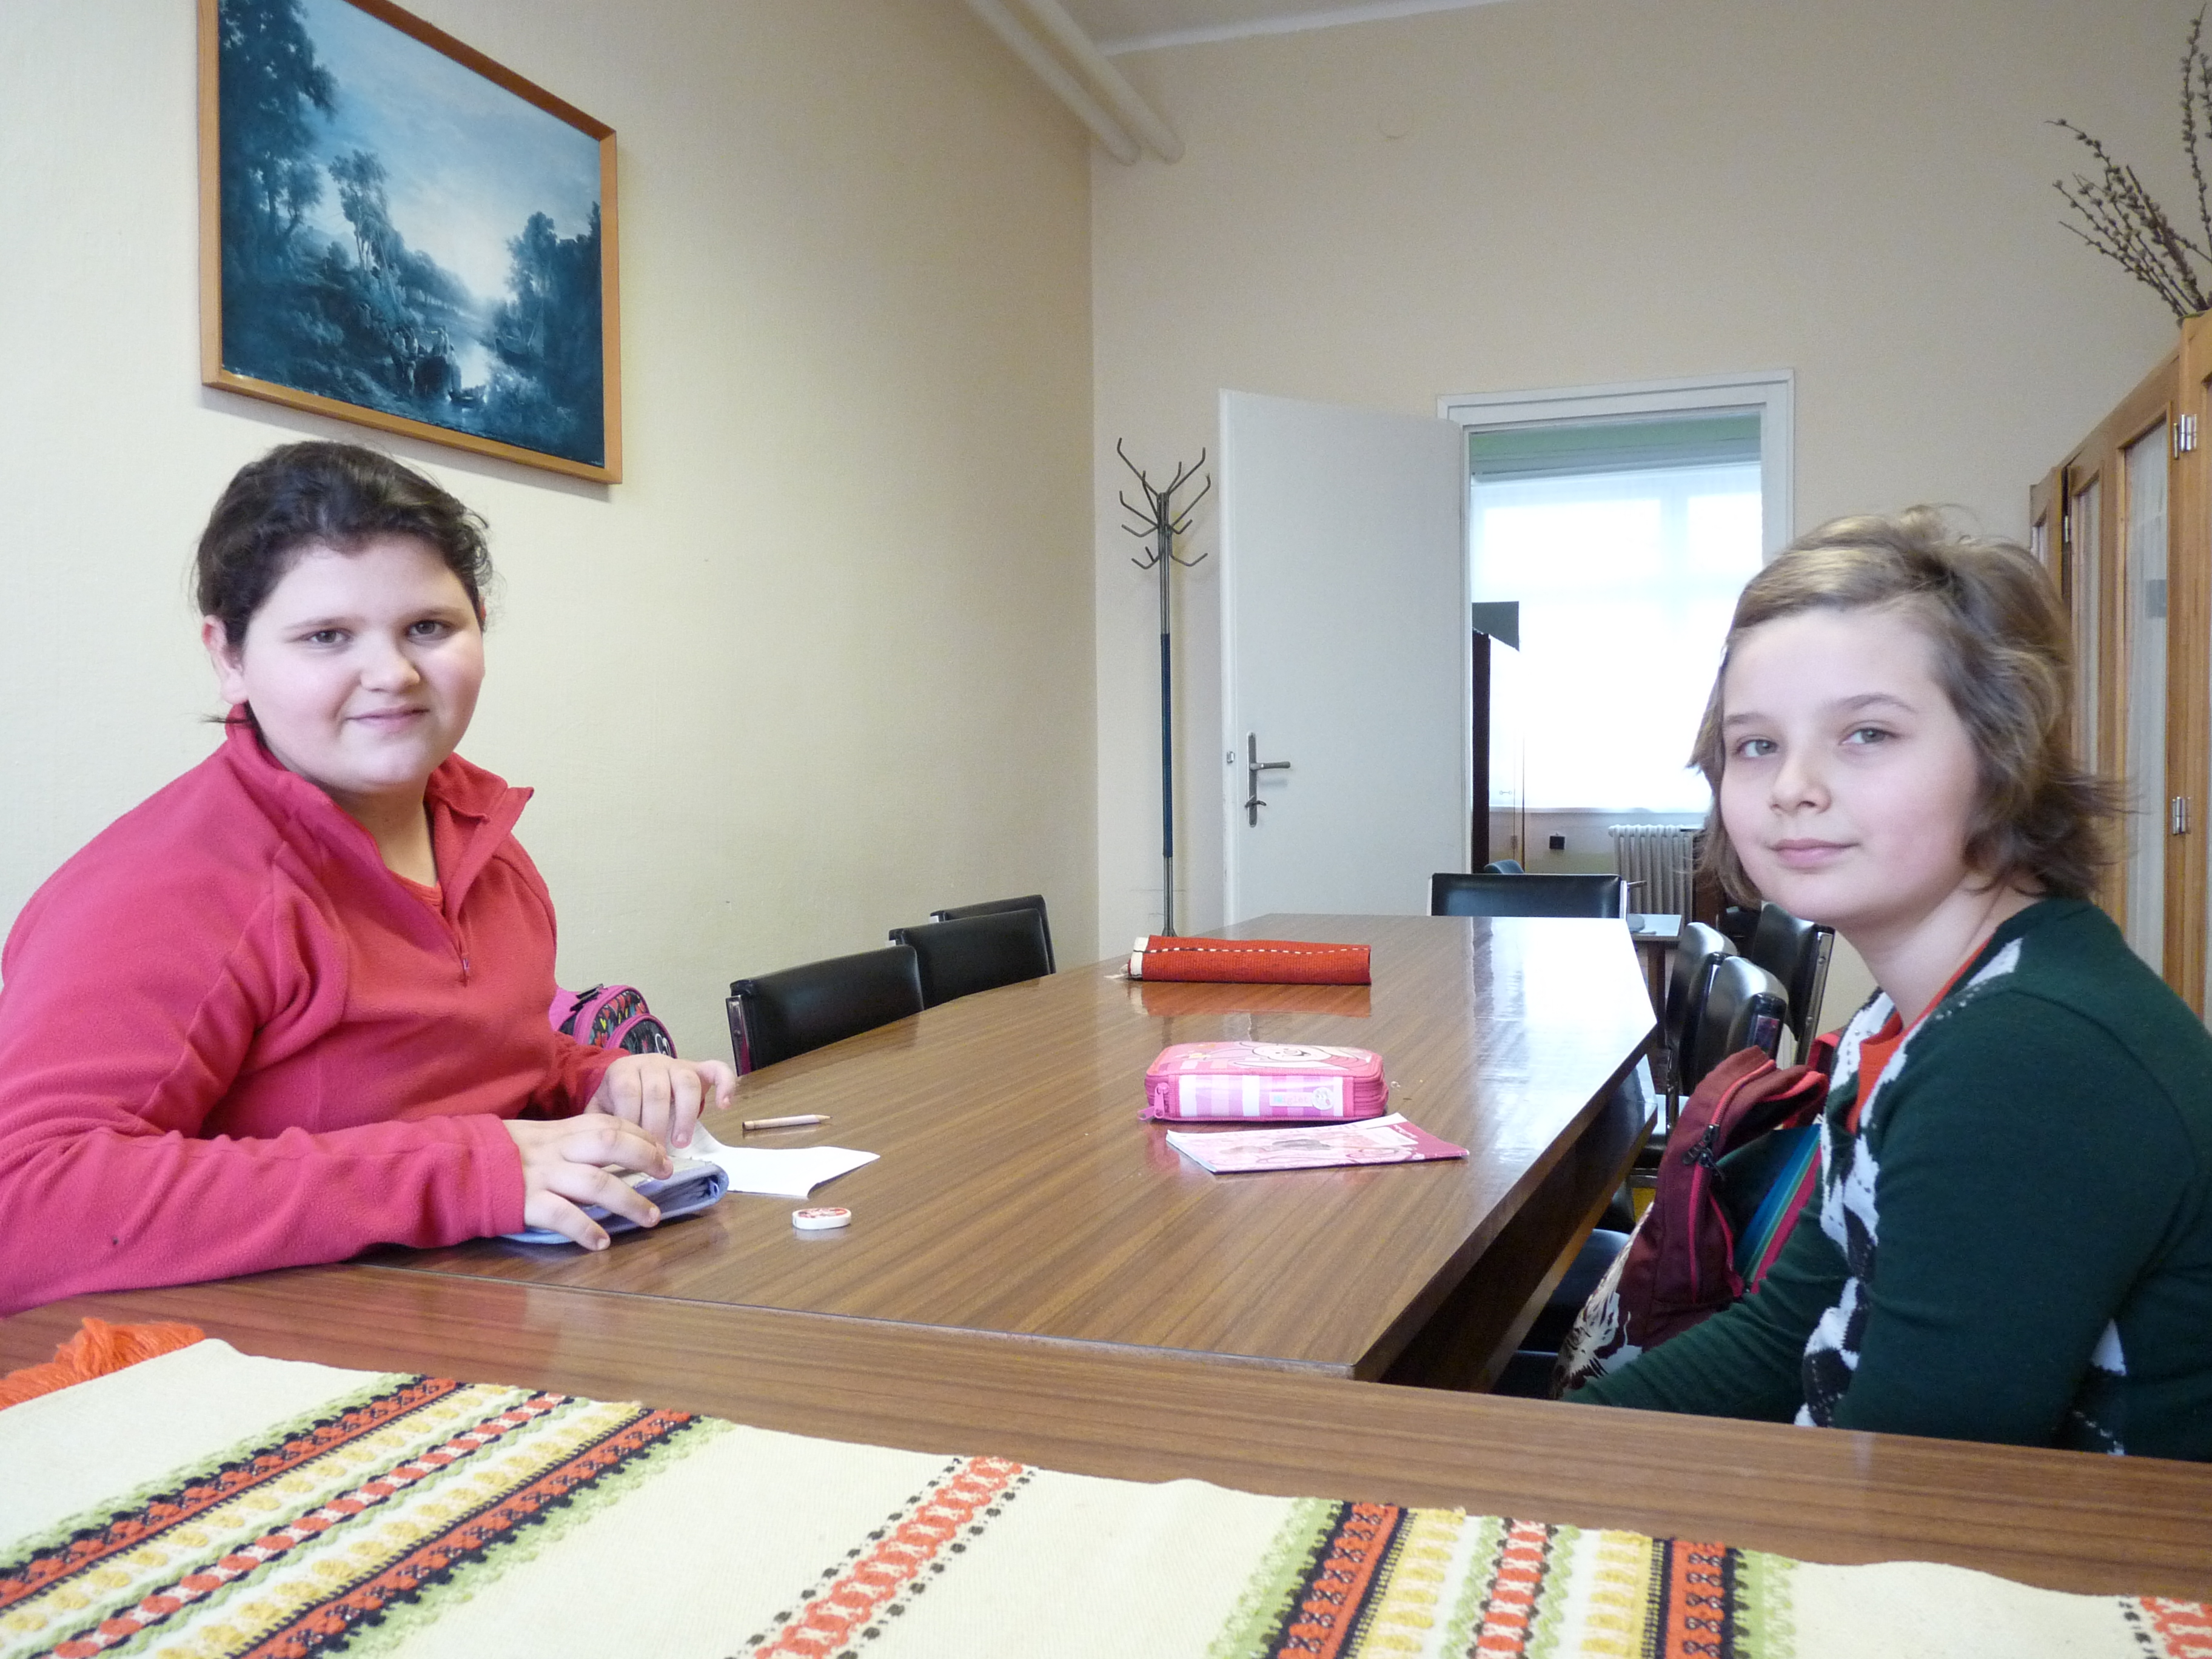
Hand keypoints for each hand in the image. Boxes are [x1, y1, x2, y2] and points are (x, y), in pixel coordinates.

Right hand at [503, 1114, 672, 1250]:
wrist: (451, 1167)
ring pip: (595, 1182)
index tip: (662, 1149)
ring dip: (628, 1201)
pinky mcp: (525, 1203)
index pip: (609, 1123)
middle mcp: (554, 1149)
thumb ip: (566, 1143)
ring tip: (650, 1217)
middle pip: (610, 1145)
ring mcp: (540, 1176)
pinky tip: (602, 1242)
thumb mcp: (533, 1138)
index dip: (640, 1134)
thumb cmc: (496, 1155)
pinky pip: (562, 1215)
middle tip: (667, 1174)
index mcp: (558, 1131)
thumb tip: (608, 1154)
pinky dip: (585, 1228)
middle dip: (645, 1157)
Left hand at [586, 1054, 736, 1149]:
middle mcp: (651, 1062)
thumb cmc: (617, 1102)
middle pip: (657, 1090)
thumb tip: (598, 1157)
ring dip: (686, 1115)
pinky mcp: (699, 1068)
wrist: (632, 1076)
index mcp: (623, 1070)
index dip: (632, 1120)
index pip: (628, 1092)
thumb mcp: (600, 1110)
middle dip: (657, 1125)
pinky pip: (717, 1070)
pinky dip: (725, 1085)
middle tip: (657, 1156)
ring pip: (686, 1082)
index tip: (634, 1150)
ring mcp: (677, 1064)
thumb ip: (598, 1126)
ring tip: (681, 1143)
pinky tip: (723, 1106)